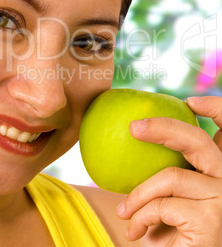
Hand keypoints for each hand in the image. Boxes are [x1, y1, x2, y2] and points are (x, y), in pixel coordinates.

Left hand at [116, 96, 221, 245]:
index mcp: (219, 173)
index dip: (216, 109)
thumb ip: (171, 179)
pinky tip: (134, 231)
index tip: (191, 102)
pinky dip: (140, 216)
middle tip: (133, 127)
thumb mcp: (174, 203)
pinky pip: (162, 205)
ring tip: (123, 212)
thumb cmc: (177, 238)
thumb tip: (138, 141)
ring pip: (171, 176)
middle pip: (197, 140)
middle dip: (163, 127)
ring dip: (138, 195)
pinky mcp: (212, 220)